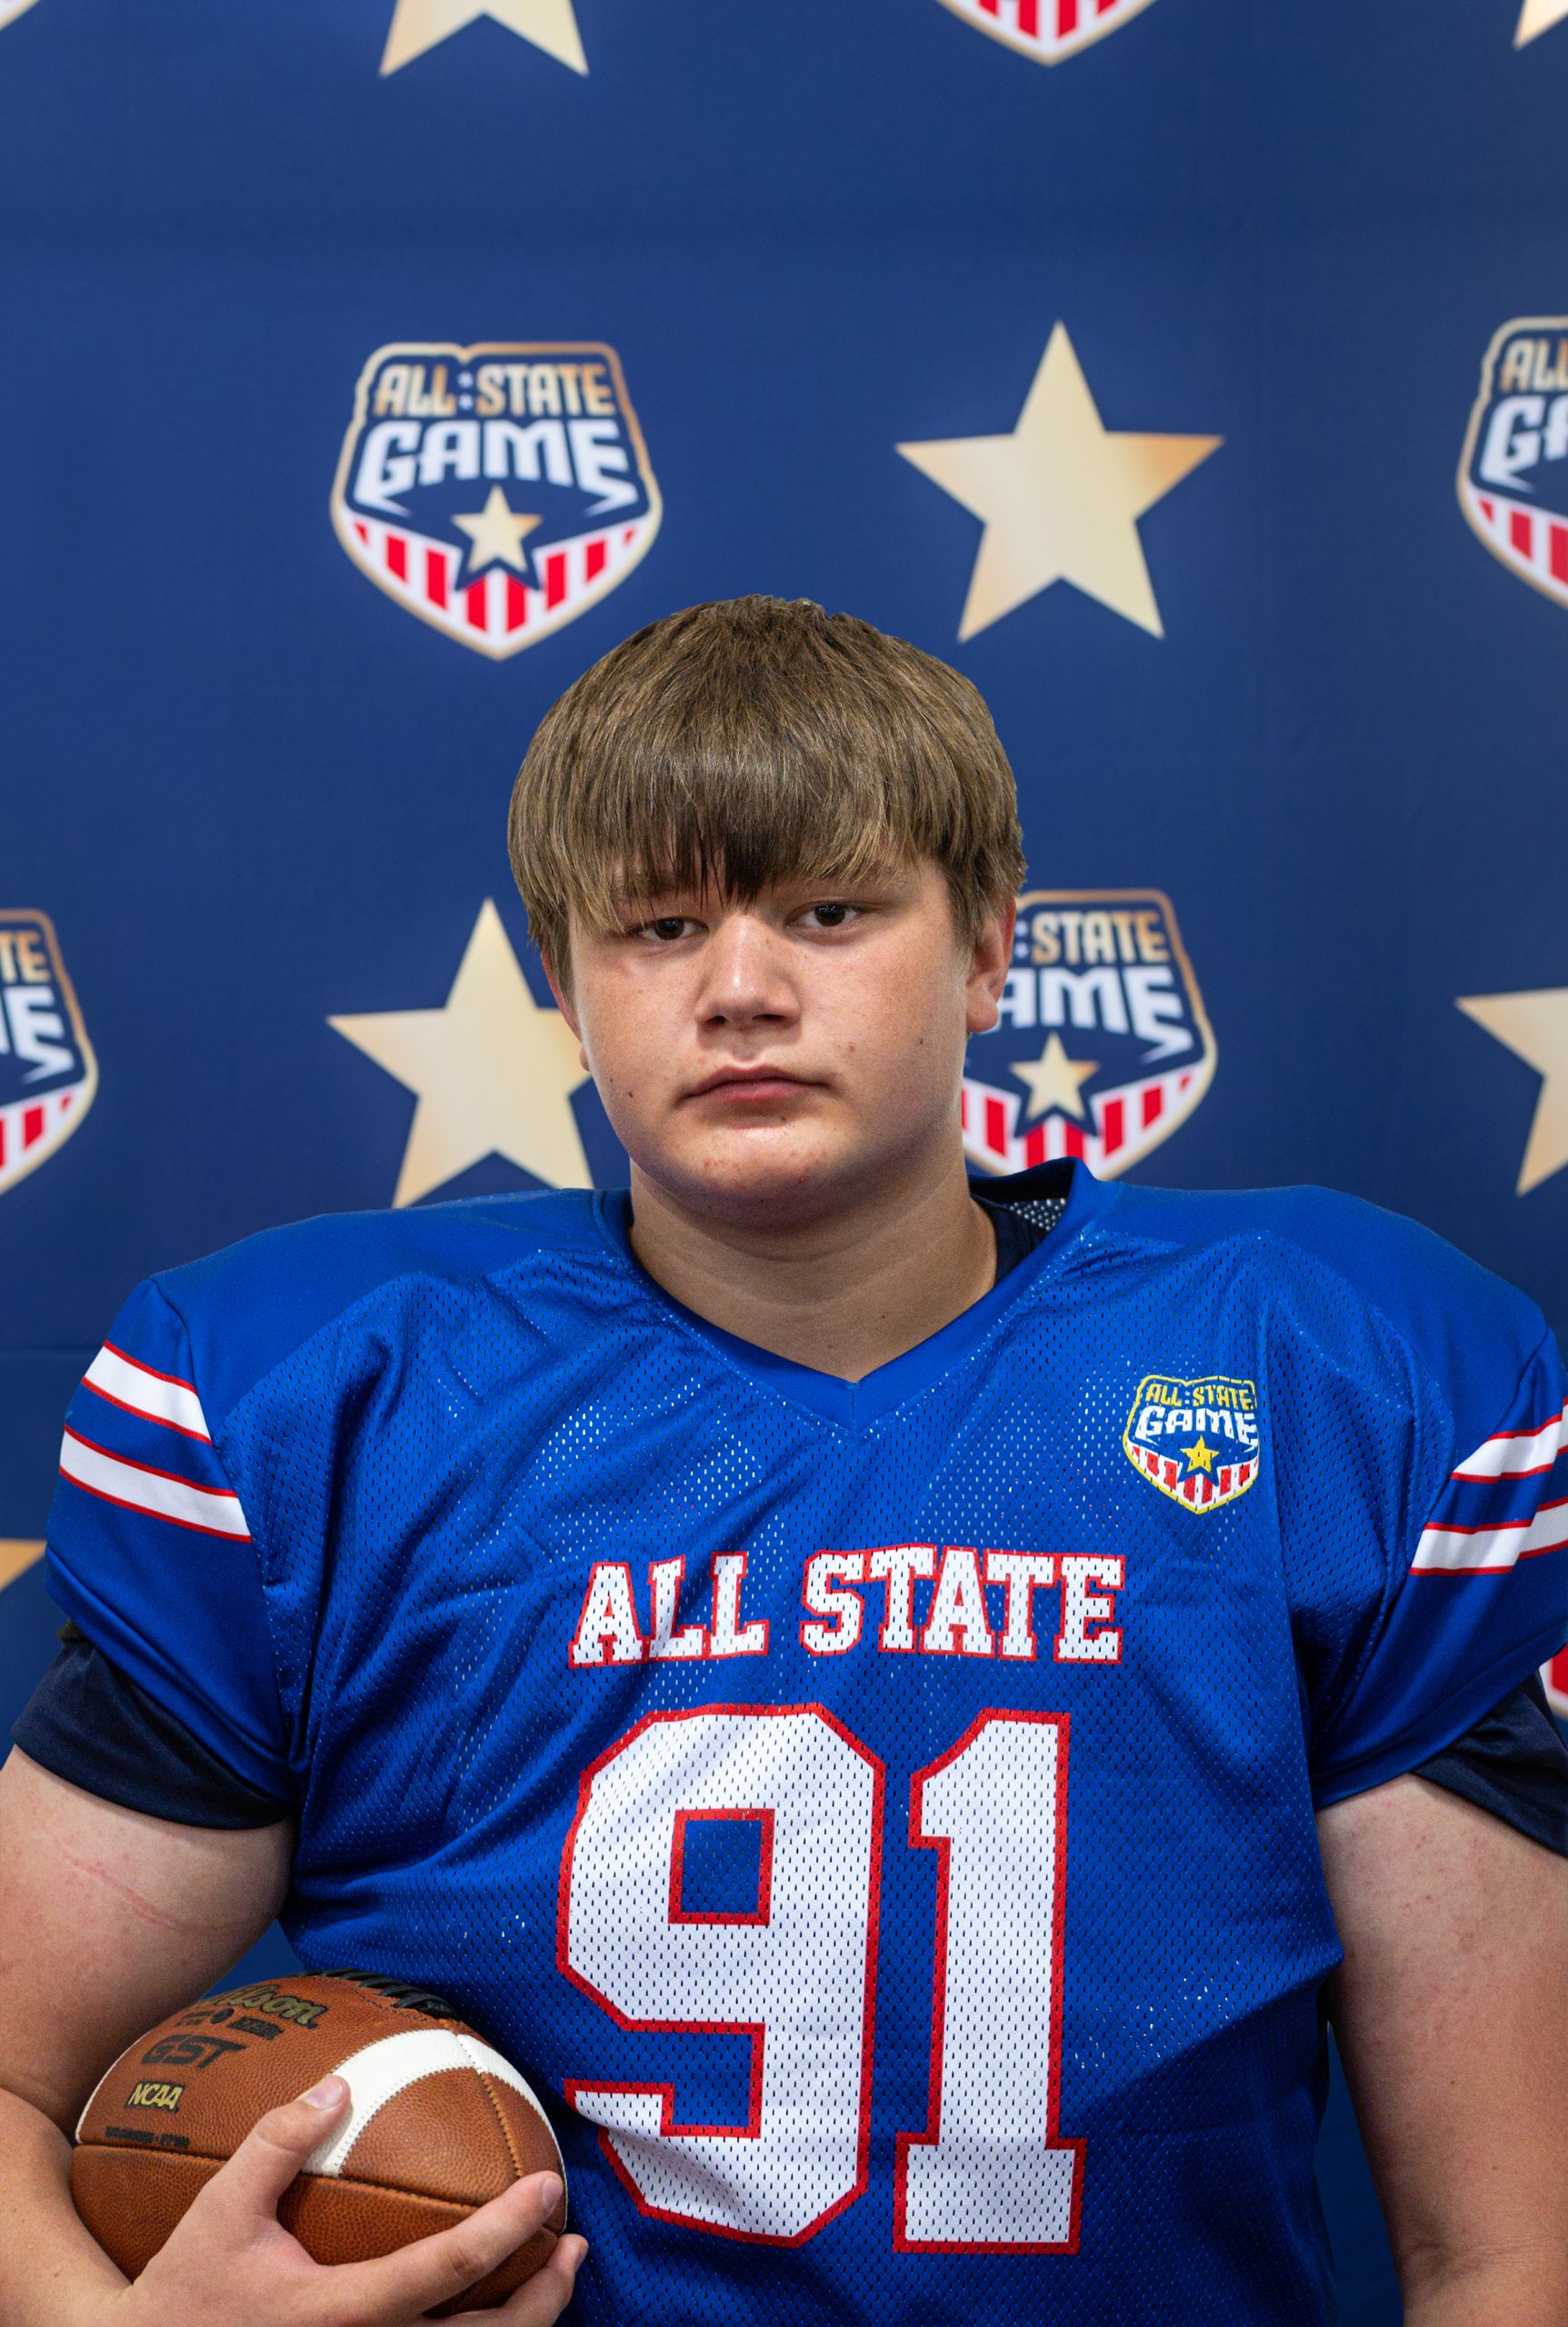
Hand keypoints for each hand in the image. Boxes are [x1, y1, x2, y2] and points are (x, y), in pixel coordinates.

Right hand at [107, 2073, 586, 2325]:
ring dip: (527, 2326)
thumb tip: (339, 2082)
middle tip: (573, 2241)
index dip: (506, 2230)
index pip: (446, 2270)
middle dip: (545, 2296)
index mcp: (340, 2314)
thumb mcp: (222, 2210)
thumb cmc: (185, 2290)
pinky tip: (493, 2308)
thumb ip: (278, 2141)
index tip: (549, 2189)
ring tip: (554, 2274)